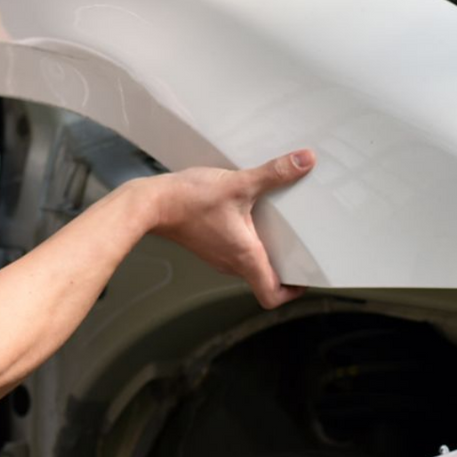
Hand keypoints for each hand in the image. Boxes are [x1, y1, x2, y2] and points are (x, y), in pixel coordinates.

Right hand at [144, 151, 316, 308]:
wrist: (151, 203)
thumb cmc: (188, 201)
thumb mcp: (238, 183)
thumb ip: (274, 173)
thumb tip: (303, 161)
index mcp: (245, 257)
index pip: (272, 295)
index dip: (293, 292)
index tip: (306, 278)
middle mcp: (231, 263)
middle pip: (264, 280)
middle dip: (284, 268)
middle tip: (301, 249)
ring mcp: (218, 255)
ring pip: (249, 265)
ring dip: (265, 253)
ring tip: (280, 230)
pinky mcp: (208, 244)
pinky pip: (235, 251)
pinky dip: (248, 241)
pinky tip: (250, 216)